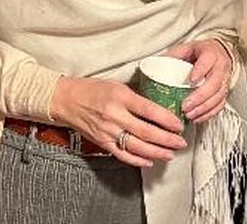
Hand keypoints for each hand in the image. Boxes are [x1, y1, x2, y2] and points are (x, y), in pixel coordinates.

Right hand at [48, 76, 184, 167]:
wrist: (65, 100)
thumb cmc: (91, 90)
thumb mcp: (116, 86)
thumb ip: (136, 98)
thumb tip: (159, 109)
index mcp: (119, 96)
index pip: (149, 110)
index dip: (167, 119)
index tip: (179, 124)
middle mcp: (114, 115)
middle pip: (146, 131)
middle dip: (167, 139)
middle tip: (180, 142)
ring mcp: (107, 131)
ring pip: (137, 146)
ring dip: (157, 152)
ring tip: (170, 153)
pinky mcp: (102, 142)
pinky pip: (123, 154)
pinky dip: (138, 160)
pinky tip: (150, 161)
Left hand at [162, 40, 233, 121]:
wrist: (217, 52)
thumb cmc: (199, 52)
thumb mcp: (184, 49)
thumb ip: (171, 57)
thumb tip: (152, 67)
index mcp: (210, 52)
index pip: (208, 60)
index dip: (200, 71)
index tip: (191, 80)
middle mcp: (220, 66)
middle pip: (214, 83)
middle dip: (200, 96)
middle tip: (185, 105)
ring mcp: (225, 80)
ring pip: (218, 96)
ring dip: (203, 108)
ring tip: (189, 115)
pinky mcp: (224, 92)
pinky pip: (220, 105)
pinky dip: (208, 114)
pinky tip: (197, 117)